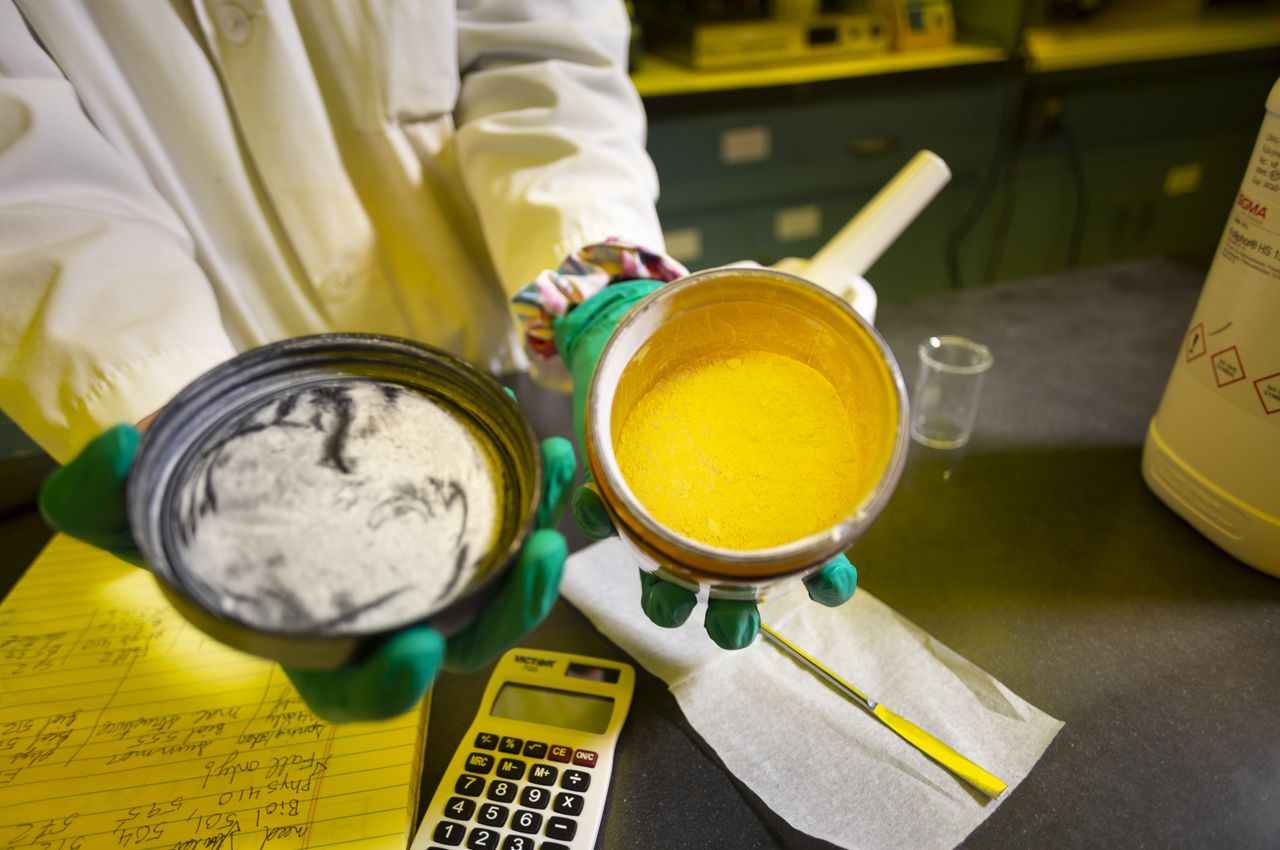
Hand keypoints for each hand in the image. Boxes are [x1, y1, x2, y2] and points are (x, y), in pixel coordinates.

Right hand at [39, 423, 576, 721]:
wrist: (243, 462)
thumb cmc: (199, 509)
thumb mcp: (139, 511)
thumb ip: (106, 499)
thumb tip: (116, 446)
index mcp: (316, 645)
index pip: (358, 694)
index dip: (390, 687)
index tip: (414, 652)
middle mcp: (384, 618)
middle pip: (461, 643)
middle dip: (507, 610)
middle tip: (532, 559)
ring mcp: (429, 574)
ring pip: (504, 586)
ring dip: (543, 542)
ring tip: (558, 482)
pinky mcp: (457, 526)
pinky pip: (512, 524)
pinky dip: (537, 493)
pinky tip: (550, 447)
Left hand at [552, 283, 858, 649]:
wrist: (642, 324)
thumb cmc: (718, 340)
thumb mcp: (771, 333)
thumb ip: (813, 325)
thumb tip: (859, 296)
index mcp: (772, 499)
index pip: (813, 556)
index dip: (828, 578)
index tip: (832, 584)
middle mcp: (723, 520)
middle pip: (737, 591)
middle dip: (736, 619)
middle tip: (734, 627)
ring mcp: (668, 512)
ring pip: (670, 578)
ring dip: (667, 596)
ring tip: (666, 597)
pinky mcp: (617, 490)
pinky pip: (607, 515)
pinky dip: (599, 512)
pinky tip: (595, 498)